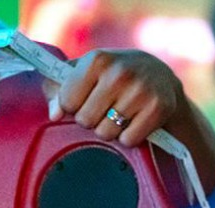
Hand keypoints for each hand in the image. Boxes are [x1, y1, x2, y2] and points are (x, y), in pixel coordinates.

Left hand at [49, 49, 181, 146]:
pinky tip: (135, 121)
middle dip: (91, 120)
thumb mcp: (83, 73)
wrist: (159, 77)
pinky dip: (129, 137)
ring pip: (105, 133)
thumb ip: (57, 90)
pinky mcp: (158, 108)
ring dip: (110, 130)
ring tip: (120, 113)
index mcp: (97, 60)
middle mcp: (119, 73)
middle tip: (105, 107)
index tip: (85, 98)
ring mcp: (141, 91)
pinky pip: (128, 141)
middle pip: (85, 120)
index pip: (67, 102)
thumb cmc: (110, 77)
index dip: (73, 106)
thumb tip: (54, 114)